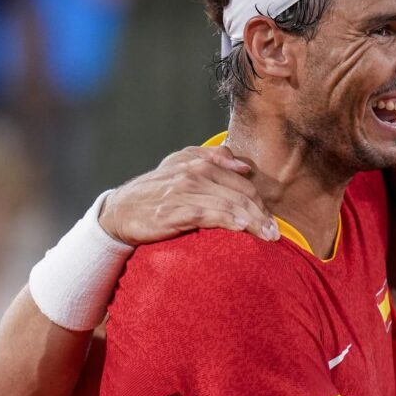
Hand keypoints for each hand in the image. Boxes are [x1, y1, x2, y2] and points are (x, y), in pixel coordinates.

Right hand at [98, 146, 277, 245]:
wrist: (119, 211)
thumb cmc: (155, 191)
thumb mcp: (180, 165)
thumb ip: (212, 158)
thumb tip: (244, 166)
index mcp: (199, 162)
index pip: (242, 183)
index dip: (261, 203)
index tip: (272, 221)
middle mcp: (192, 174)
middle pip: (240, 195)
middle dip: (262, 214)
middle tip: (275, 233)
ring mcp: (182, 193)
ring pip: (228, 205)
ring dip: (252, 221)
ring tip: (267, 236)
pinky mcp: (171, 212)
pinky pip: (206, 215)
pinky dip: (227, 221)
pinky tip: (241, 229)